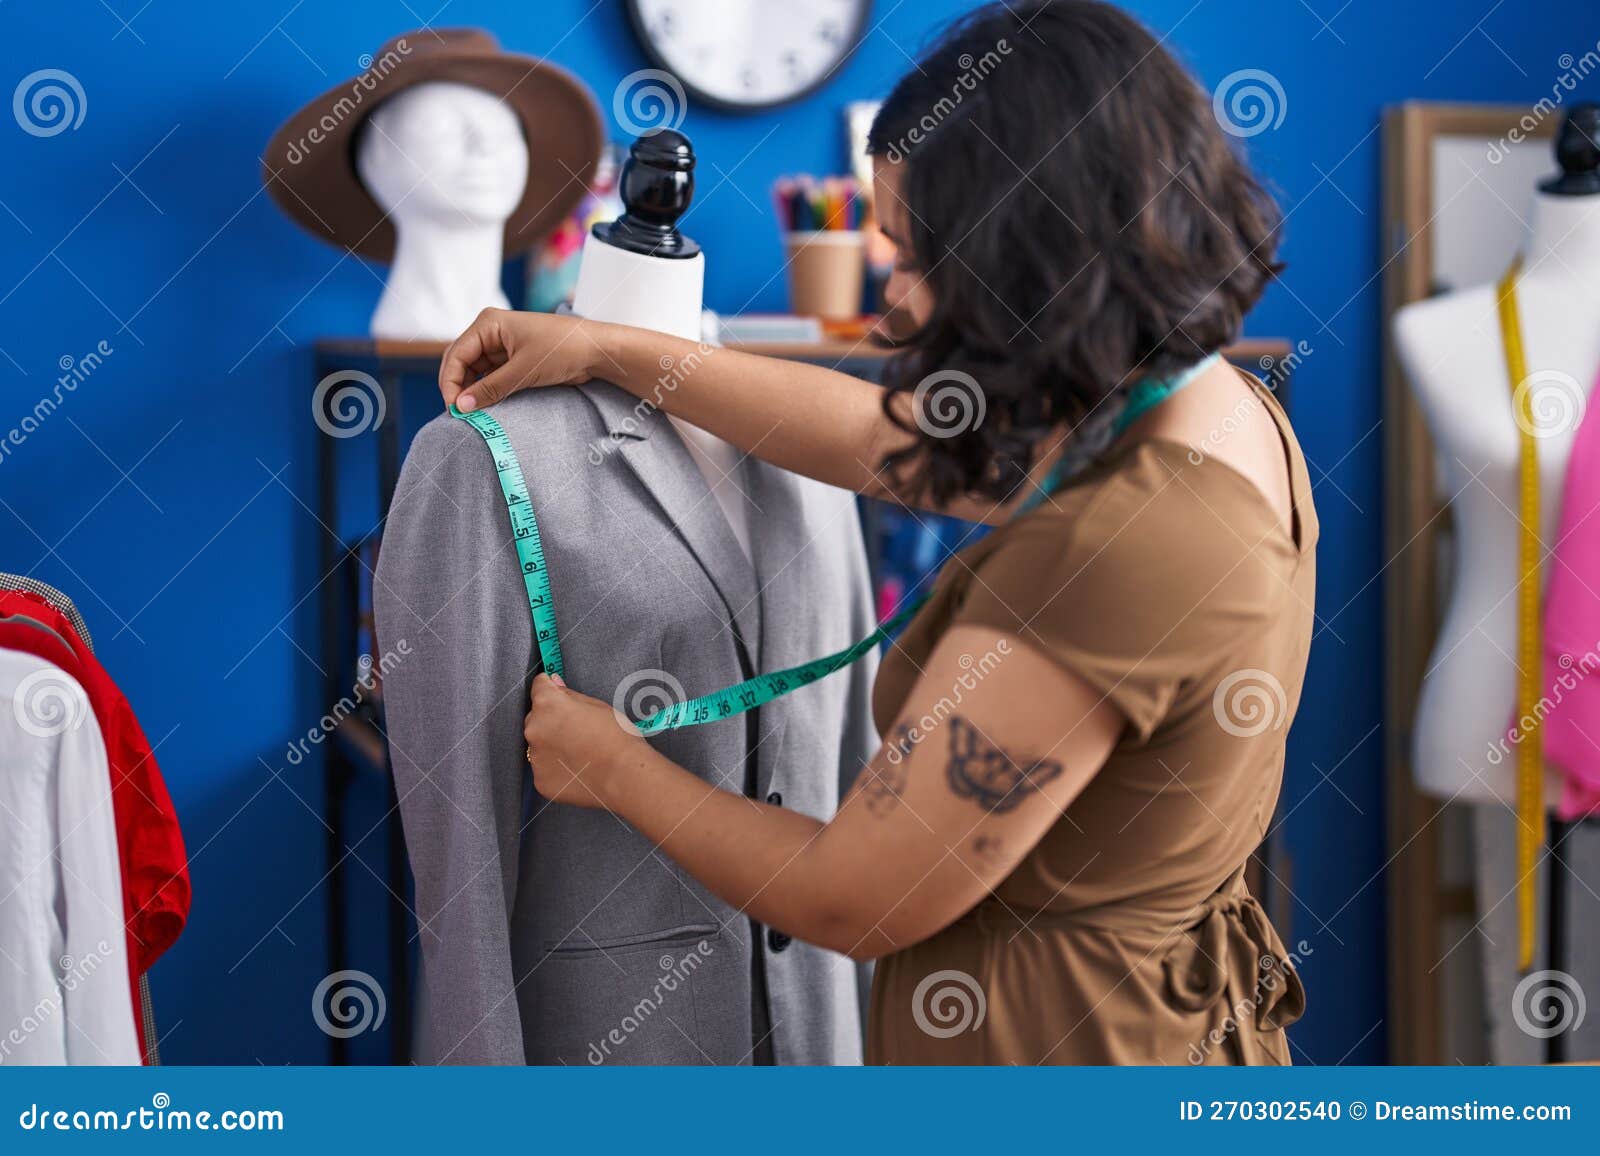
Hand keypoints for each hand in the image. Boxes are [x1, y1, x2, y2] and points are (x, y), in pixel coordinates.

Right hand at [439, 308, 612, 411]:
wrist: (596, 351)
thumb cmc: (562, 349)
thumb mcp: (524, 371)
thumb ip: (490, 389)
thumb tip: (461, 407)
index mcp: (488, 324)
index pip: (456, 354)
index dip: (450, 382)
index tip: (454, 408)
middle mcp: (490, 332)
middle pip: (461, 363)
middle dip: (458, 387)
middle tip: (460, 414)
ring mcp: (501, 346)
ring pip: (474, 372)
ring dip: (472, 391)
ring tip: (473, 414)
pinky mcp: (512, 360)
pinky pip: (491, 377)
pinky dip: (486, 391)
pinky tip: (486, 406)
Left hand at [523, 672, 652, 809]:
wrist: (624, 777)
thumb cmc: (618, 740)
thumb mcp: (599, 706)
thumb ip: (570, 695)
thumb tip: (555, 685)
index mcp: (548, 705)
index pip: (539, 686)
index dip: (551, 689)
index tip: (556, 692)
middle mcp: (534, 729)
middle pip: (537, 718)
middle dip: (551, 721)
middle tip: (578, 730)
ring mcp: (535, 757)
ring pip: (539, 745)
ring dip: (553, 746)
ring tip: (580, 753)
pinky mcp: (540, 780)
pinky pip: (545, 768)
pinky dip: (557, 768)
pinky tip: (577, 769)